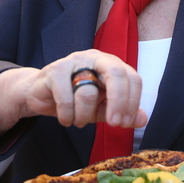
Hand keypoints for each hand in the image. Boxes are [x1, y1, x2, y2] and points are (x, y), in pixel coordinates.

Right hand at [0, 49, 147, 136]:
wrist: (41, 94)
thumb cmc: (75, 99)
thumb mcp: (102, 108)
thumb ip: (123, 113)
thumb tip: (143, 119)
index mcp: (112, 65)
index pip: (132, 78)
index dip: (132, 102)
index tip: (124, 123)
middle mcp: (96, 58)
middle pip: (116, 74)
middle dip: (118, 102)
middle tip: (114, 124)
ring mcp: (75, 61)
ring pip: (88, 93)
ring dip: (84, 116)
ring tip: (78, 121)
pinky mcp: (55, 70)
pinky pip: (66, 98)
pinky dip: (67, 115)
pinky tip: (66, 119)